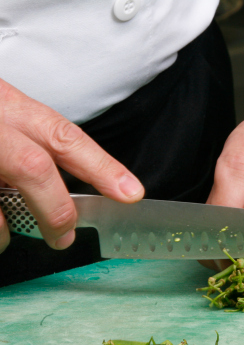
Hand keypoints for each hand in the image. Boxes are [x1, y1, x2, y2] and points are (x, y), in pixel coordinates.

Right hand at [0, 79, 144, 252]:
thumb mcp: (3, 113)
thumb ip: (30, 143)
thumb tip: (69, 193)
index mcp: (8, 105)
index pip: (63, 136)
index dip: (101, 166)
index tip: (131, 194)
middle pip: (31, 167)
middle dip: (56, 210)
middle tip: (64, 238)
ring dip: (2, 231)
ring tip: (6, 238)